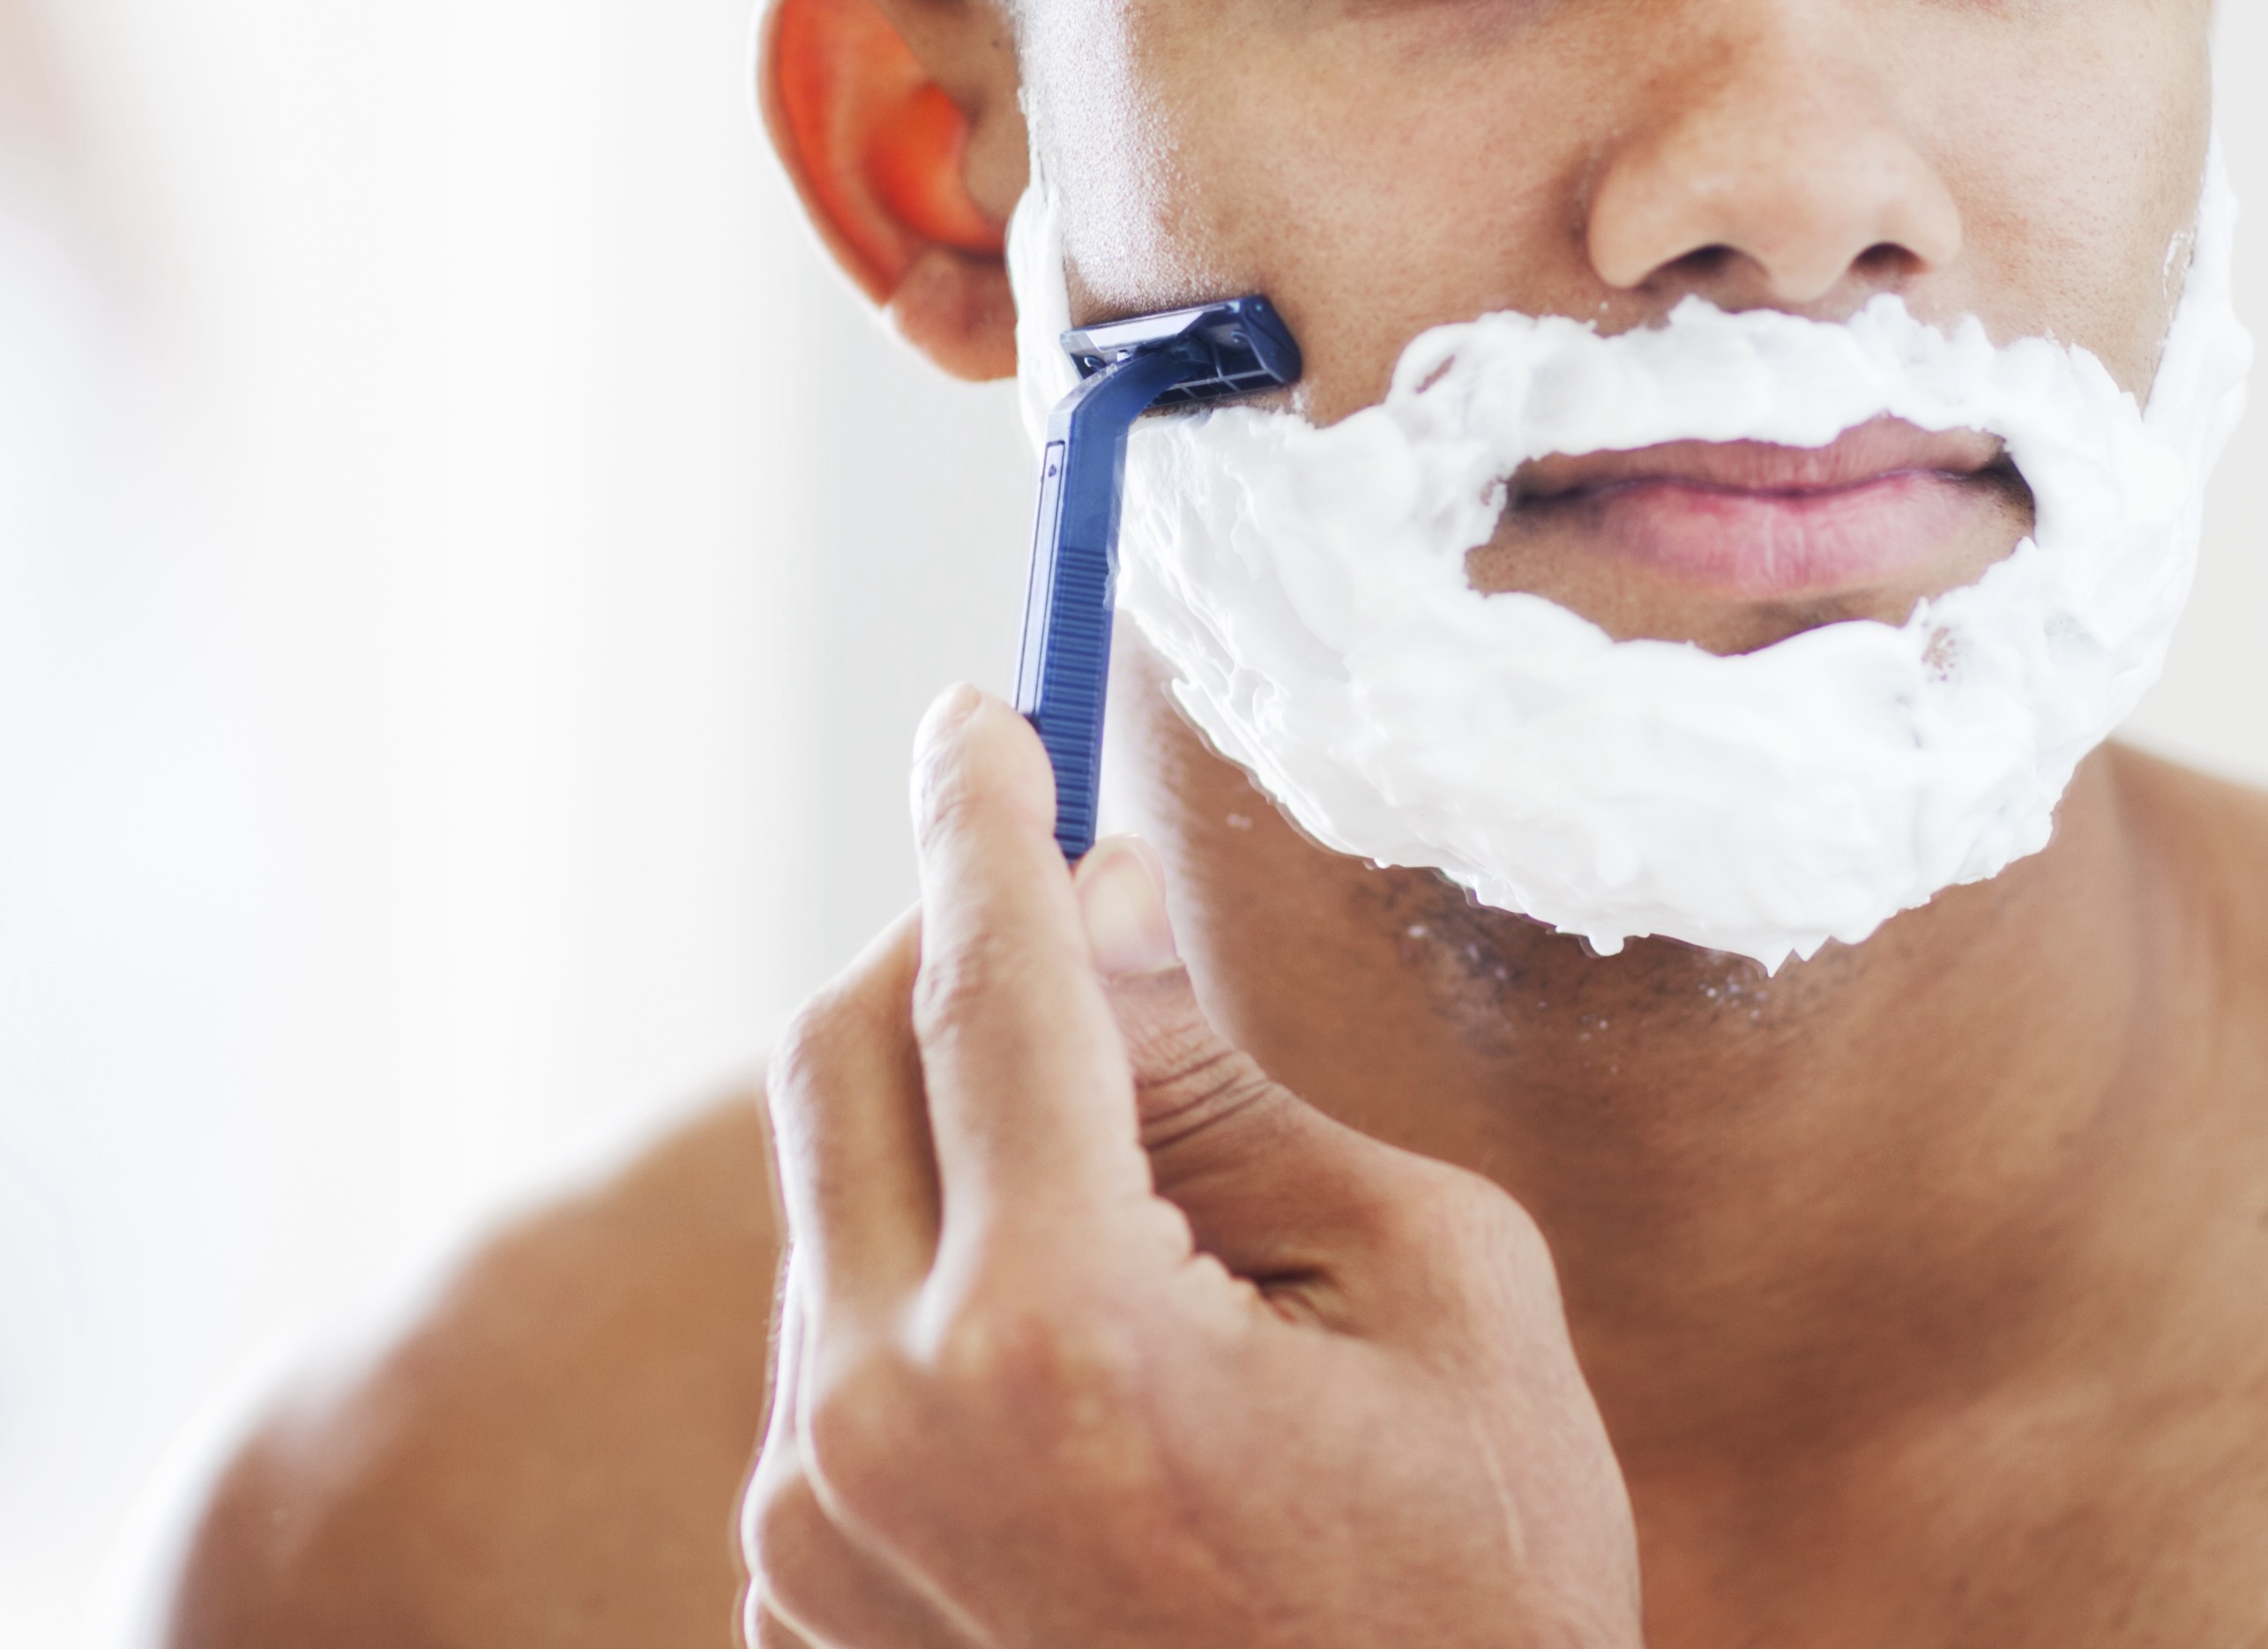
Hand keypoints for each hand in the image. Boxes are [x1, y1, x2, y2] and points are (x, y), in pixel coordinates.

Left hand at [742, 687, 1643, 1647]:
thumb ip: (1233, 1090)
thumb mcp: (1429, 1287)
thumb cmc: (1471, 1589)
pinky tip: (1090, 1370)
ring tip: (1152, 1226)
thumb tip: (1102, 923)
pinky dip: (931, 1298)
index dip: (983, 815)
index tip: (979, 708)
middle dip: (948, 950)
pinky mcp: (796, 1611)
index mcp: (1050, 1329)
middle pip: (844, 1063)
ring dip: (956, 1145)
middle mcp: (873, 1424)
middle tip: (1073, 912)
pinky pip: (831, 1361)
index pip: (980, 979)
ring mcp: (811, 1535)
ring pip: (834, 1212)